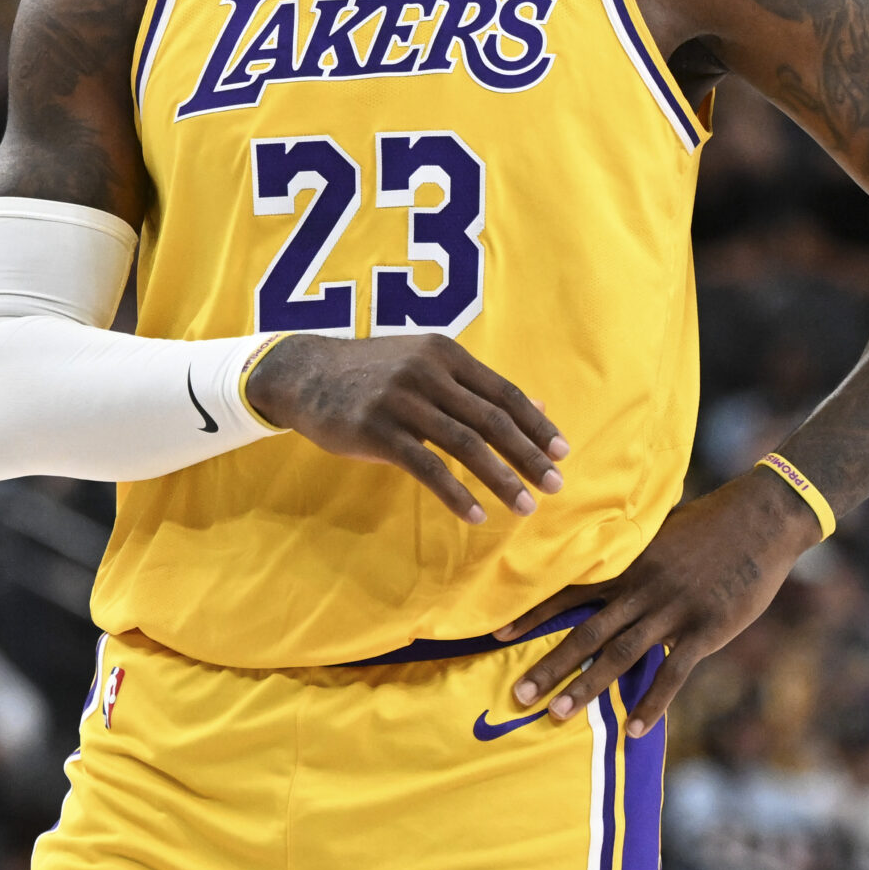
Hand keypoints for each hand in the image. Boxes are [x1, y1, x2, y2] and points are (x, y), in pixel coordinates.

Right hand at [245, 333, 568, 523]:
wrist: (306, 374)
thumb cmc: (373, 374)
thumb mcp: (426, 366)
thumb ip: (478, 387)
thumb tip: (539, 406)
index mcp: (446, 355)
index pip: (504, 393)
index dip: (536, 425)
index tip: (562, 454)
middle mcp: (428, 372)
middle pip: (492, 420)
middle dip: (528, 456)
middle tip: (555, 486)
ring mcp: (402, 400)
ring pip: (465, 444)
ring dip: (501, 479)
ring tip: (524, 507)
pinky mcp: (377, 429)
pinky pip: (427, 466)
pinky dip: (456, 493)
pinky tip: (475, 514)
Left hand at [495, 465, 822, 736]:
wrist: (762, 519)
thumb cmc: (714, 521)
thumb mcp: (664, 531)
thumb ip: (637, 554)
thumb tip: (614, 562)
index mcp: (630, 565)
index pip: (571, 592)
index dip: (534, 615)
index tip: (498, 635)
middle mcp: (643, 589)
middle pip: (587, 631)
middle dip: (550, 665)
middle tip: (519, 695)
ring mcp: (674, 610)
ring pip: (620, 655)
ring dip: (587, 687)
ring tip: (557, 715)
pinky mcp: (705, 629)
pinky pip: (672, 674)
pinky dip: (652, 705)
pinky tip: (634, 731)